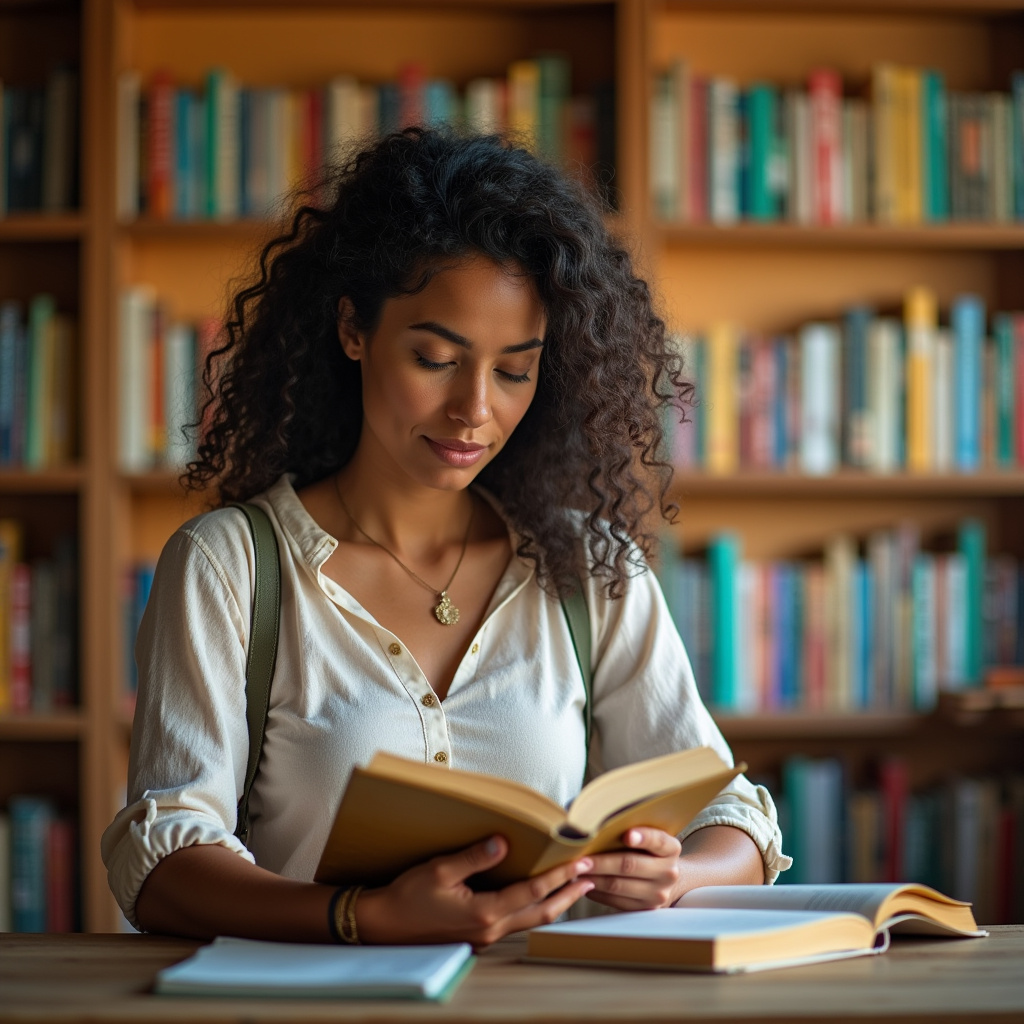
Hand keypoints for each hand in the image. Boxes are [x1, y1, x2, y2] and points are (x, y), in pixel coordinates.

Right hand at [356, 835, 594, 947]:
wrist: (383, 927)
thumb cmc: (407, 896)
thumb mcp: (439, 870)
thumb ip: (474, 857)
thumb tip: (503, 842)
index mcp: (484, 912)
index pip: (532, 892)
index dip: (558, 876)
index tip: (580, 863)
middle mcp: (490, 929)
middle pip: (540, 912)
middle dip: (568, 893)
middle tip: (590, 876)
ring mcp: (484, 937)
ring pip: (530, 922)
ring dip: (555, 903)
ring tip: (574, 887)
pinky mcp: (478, 938)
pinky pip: (515, 924)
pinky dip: (534, 910)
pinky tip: (537, 898)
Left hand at [582, 827, 682, 910]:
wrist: (664, 877)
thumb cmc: (647, 849)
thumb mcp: (648, 835)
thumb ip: (629, 827)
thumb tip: (594, 821)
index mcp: (671, 848)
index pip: (657, 840)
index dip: (642, 837)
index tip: (626, 835)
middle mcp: (668, 872)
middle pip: (630, 865)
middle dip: (601, 862)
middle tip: (581, 859)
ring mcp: (658, 893)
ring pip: (618, 885)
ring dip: (594, 878)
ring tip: (576, 871)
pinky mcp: (645, 909)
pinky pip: (616, 901)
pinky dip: (597, 892)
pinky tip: (584, 883)